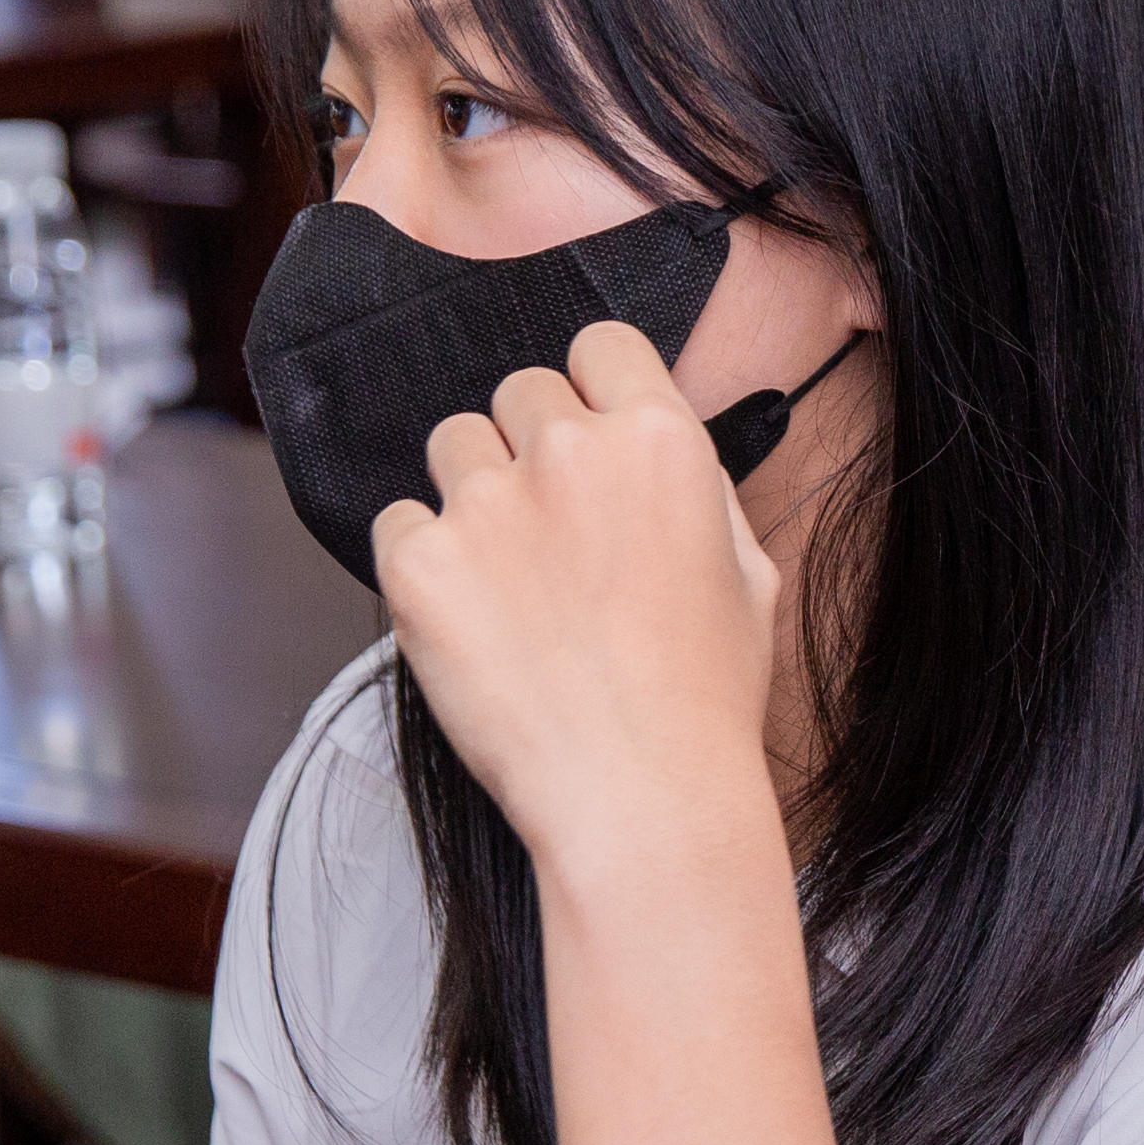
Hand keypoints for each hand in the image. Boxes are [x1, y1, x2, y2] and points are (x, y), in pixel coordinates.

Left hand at [373, 319, 781, 862]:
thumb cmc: (704, 699)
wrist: (640, 799)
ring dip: (473, 493)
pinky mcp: (418, 564)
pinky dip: (425, 562)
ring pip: (451, 444)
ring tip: (510, 581)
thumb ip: (698, 488)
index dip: (593, 389)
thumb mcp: (746, 573)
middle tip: (552, 532)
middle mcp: (571, 452)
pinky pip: (397, 521)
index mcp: (661, 441)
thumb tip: (655, 446)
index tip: (589, 434)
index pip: (599, 345)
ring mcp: (486, 505)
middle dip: (530, 445)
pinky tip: (472, 620)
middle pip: (519, 390)